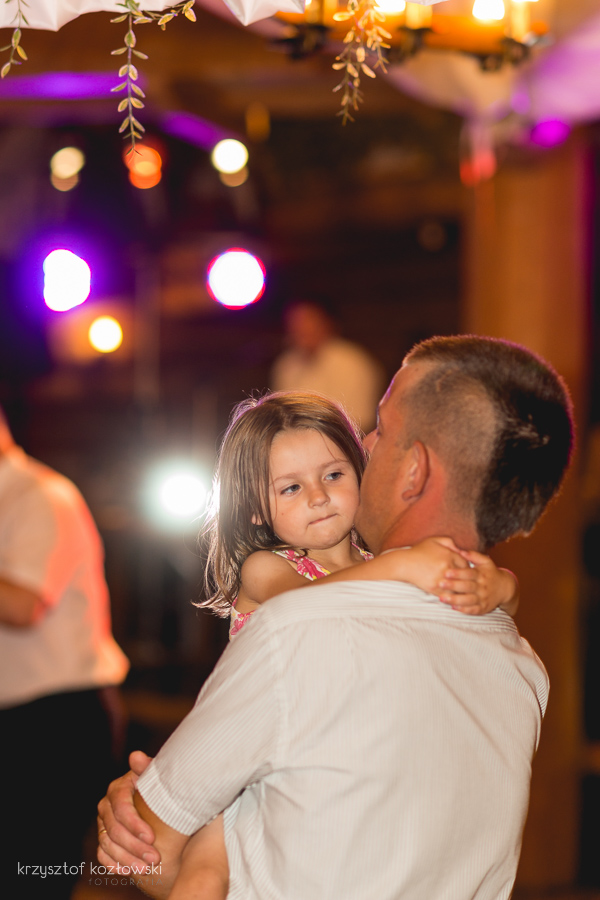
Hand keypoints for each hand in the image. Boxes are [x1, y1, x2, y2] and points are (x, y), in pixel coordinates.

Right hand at [97, 750, 159, 868]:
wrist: (158, 801)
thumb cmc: (159, 787)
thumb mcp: (156, 776)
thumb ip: (148, 767)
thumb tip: (135, 756)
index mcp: (118, 788)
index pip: (121, 807)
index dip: (134, 824)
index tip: (151, 837)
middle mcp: (106, 806)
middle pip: (114, 829)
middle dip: (134, 846)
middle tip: (154, 859)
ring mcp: (103, 824)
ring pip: (107, 844)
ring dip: (127, 859)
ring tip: (146, 868)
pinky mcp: (103, 839)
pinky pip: (103, 855)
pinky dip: (113, 865)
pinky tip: (128, 872)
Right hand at [402, 536, 467, 594]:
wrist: (404, 564)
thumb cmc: (419, 551)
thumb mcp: (434, 540)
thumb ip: (450, 542)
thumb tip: (461, 550)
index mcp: (449, 554)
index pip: (466, 564)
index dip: (467, 568)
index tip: (465, 571)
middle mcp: (447, 566)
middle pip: (464, 576)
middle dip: (466, 579)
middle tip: (468, 583)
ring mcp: (441, 578)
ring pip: (458, 587)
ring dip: (461, 589)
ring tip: (464, 592)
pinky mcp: (435, 588)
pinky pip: (449, 594)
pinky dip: (452, 596)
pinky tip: (452, 596)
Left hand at [437, 550, 518, 616]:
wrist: (505, 588)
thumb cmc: (491, 573)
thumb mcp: (485, 561)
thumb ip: (473, 555)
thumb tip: (460, 550)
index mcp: (481, 574)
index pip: (469, 574)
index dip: (458, 573)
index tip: (446, 572)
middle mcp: (482, 587)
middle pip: (467, 587)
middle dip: (453, 586)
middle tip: (440, 584)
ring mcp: (483, 598)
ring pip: (469, 600)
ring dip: (455, 600)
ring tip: (442, 598)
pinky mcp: (483, 608)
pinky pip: (473, 610)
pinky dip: (464, 609)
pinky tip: (453, 607)